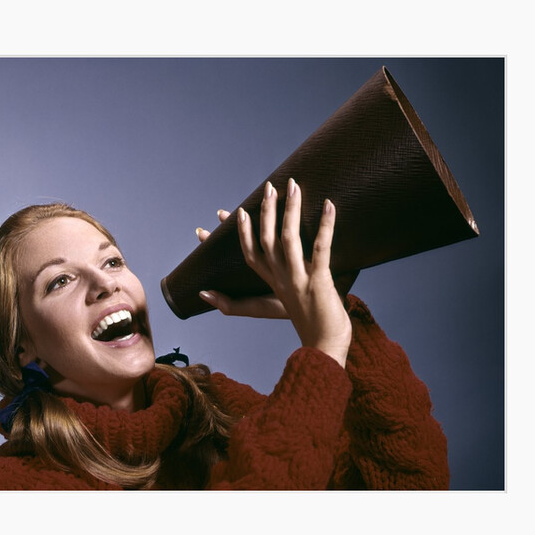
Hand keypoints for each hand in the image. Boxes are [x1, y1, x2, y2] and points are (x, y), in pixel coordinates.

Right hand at [203, 179, 351, 366]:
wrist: (326, 348)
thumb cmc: (305, 325)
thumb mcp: (269, 310)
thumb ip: (236, 304)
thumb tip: (204, 295)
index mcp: (272, 283)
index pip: (249, 253)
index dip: (239, 233)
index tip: (229, 212)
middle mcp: (281, 279)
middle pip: (266, 240)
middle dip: (266, 211)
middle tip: (269, 187)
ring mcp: (299, 279)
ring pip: (288, 239)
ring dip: (290, 210)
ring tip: (293, 186)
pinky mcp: (320, 281)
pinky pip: (321, 248)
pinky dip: (325, 225)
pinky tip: (329, 205)